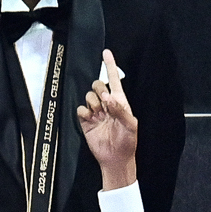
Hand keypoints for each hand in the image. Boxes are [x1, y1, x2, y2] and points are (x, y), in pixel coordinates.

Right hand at [76, 49, 138, 191]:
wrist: (115, 159)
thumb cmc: (128, 142)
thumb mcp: (130, 125)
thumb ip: (120, 109)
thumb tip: (108, 96)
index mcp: (120, 102)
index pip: (114, 80)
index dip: (110, 65)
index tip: (106, 52)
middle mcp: (107, 104)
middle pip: (98, 85)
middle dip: (100, 89)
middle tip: (105, 104)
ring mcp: (96, 112)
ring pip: (88, 95)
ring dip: (93, 102)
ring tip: (99, 115)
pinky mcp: (86, 121)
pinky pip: (80, 109)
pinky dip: (84, 112)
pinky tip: (91, 119)